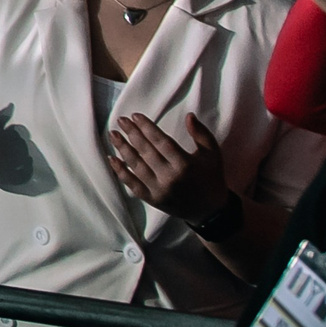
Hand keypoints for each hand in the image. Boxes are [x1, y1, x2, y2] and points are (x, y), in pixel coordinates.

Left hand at [106, 112, 231, 222]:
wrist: (210, 211)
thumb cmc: (211, 177)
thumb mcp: (213, 154)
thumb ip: (201, 134)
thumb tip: (189, 115)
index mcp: (185, 165)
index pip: (161, 142)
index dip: (147, 128)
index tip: (135, 116)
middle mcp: (170, 177)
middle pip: (146, 152)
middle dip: (132, 134)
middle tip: (121, 120)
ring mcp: (159, 190)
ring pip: (136, 166)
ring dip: (123, 149)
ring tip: (113, 135)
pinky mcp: (152, 200)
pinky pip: (133, 184)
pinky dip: (121, 172)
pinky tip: (112, 159)